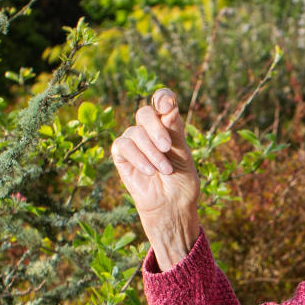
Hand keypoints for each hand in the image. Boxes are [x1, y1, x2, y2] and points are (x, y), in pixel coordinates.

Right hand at [111, 88, 200, 268]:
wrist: (172, 207)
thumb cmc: (182, 183)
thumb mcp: (183, 154)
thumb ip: (174, 130)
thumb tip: (167, 104)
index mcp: (169, 126)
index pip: (162, 101)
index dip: (162, 97)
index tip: (167, 105)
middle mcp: (150, 131)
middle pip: (145, 113)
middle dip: (156, 128)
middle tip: (167, 148)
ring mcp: (134, 142)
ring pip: (135, 132)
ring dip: (151, 152)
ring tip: (164, 170)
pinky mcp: (121, 156)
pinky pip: (123, 146)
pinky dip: (137, 157)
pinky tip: (150, 171)